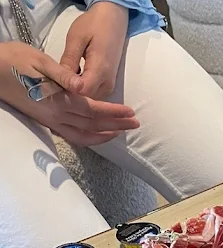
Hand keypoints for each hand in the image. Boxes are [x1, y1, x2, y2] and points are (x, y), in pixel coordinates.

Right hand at [0, 40, 137, 144]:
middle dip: (116, 126)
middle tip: (135, 124)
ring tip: (120, 131)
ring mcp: (51, 122)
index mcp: (57, 99)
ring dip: (104, 135)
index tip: (130, 113)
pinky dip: (89, 139)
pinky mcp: (47, 122)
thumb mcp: (39, 60)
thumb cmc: (14, 60)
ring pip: (84, 136)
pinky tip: (97, 135)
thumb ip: (62, 74)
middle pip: (93, 126)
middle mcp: (56, 116)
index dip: (113, 113)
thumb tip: (81, 85)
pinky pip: (73, 137)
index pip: (93, 110)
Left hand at [59, 1, 129, 98]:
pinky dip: (81, 93)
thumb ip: (69, 60)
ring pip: (89, 101)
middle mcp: (107, 83)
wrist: (113, 20)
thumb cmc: (94, 25)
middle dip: (69, 95)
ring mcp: (109, 86)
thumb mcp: (76, 37)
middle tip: (53, 84)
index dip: (66, 90)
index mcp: (100, 69)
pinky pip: (93, 96)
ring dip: (75, 95)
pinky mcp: (107, 86)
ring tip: (61, 83)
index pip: (81, 91)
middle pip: (85, 100)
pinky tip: (70, 83)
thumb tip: (61, 79)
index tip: (53, 83)